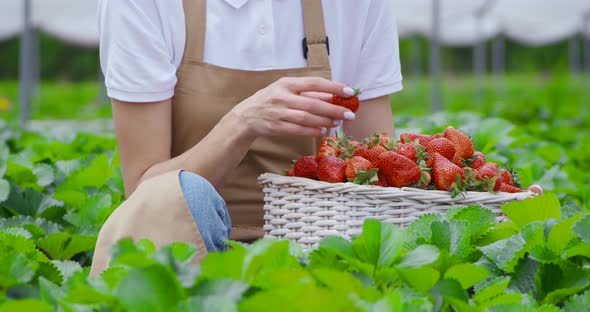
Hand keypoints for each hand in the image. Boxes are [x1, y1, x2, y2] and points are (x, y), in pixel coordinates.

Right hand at [230, 77, 356, 137]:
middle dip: (333, 109)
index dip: (333, 87)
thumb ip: (307, 93)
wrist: (246, 116)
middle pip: (313, 103)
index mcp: (286, 83)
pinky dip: (312, 131)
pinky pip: (298, 130)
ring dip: (324, 121)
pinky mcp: (276, 127)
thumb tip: (332, 95)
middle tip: (349, 114)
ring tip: (337, 123)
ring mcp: (278, 113)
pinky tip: (322, 131)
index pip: (314, 83)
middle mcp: (282, 97)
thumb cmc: (270, 101)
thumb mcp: (286, 91)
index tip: (350, 92)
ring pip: (306, 118)